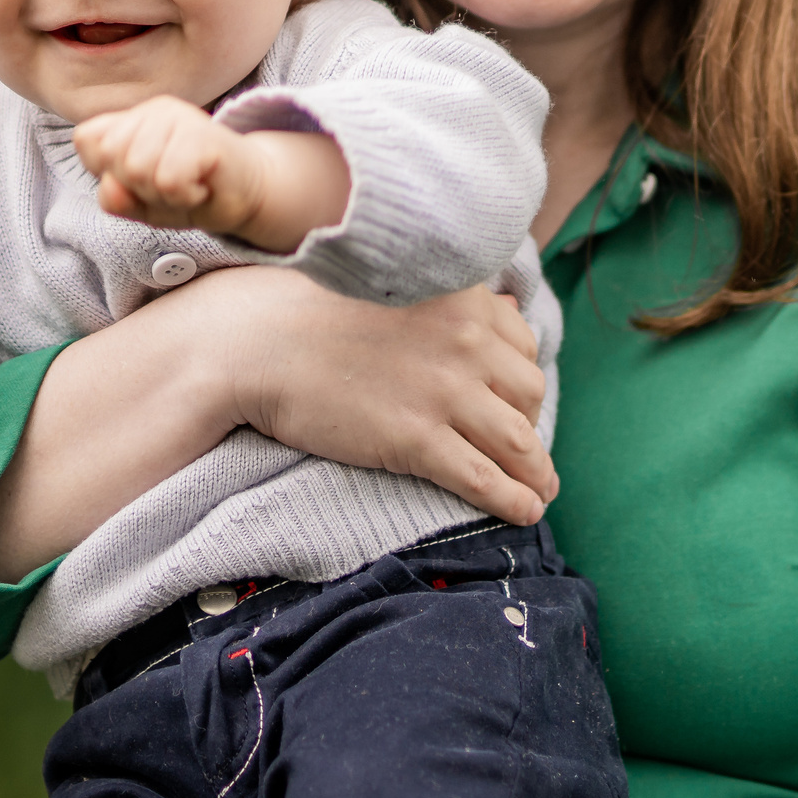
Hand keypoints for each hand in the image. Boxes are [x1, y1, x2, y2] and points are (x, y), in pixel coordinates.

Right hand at [0, 267, 555, 580]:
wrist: (256, 342)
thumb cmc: (311, 310)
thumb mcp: (394, 285)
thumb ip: (453, 298)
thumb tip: (509, 311)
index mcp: (462, 298)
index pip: (522, 345)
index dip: (523, 378)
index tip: (517, 401)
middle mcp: (466, 341)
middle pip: (529, 393)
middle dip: (533, 424)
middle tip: (525, 449)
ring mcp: (445, 392)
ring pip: (518, 441)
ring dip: (538, 473)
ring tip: (540, 493)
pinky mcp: (418, 439)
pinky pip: (484, 477)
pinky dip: (513, 498)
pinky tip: (524, 512)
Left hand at [75, 95, 269, 228]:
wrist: (250, 195)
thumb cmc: (192, 193)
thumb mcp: (143, 204)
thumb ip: (115, 199)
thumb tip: (110, 185)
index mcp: (134, 118)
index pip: (88, 140)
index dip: (108, 170)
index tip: (143, 178)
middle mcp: (155, 109)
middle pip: (111, 158)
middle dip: (138, 186)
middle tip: (171, 184)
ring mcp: (181, 118)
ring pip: (137, 169)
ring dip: (163, 193)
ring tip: (187, 184)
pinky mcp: (204, 135)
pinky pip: (168, 179)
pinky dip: (184, 195)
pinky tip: (201, 186)